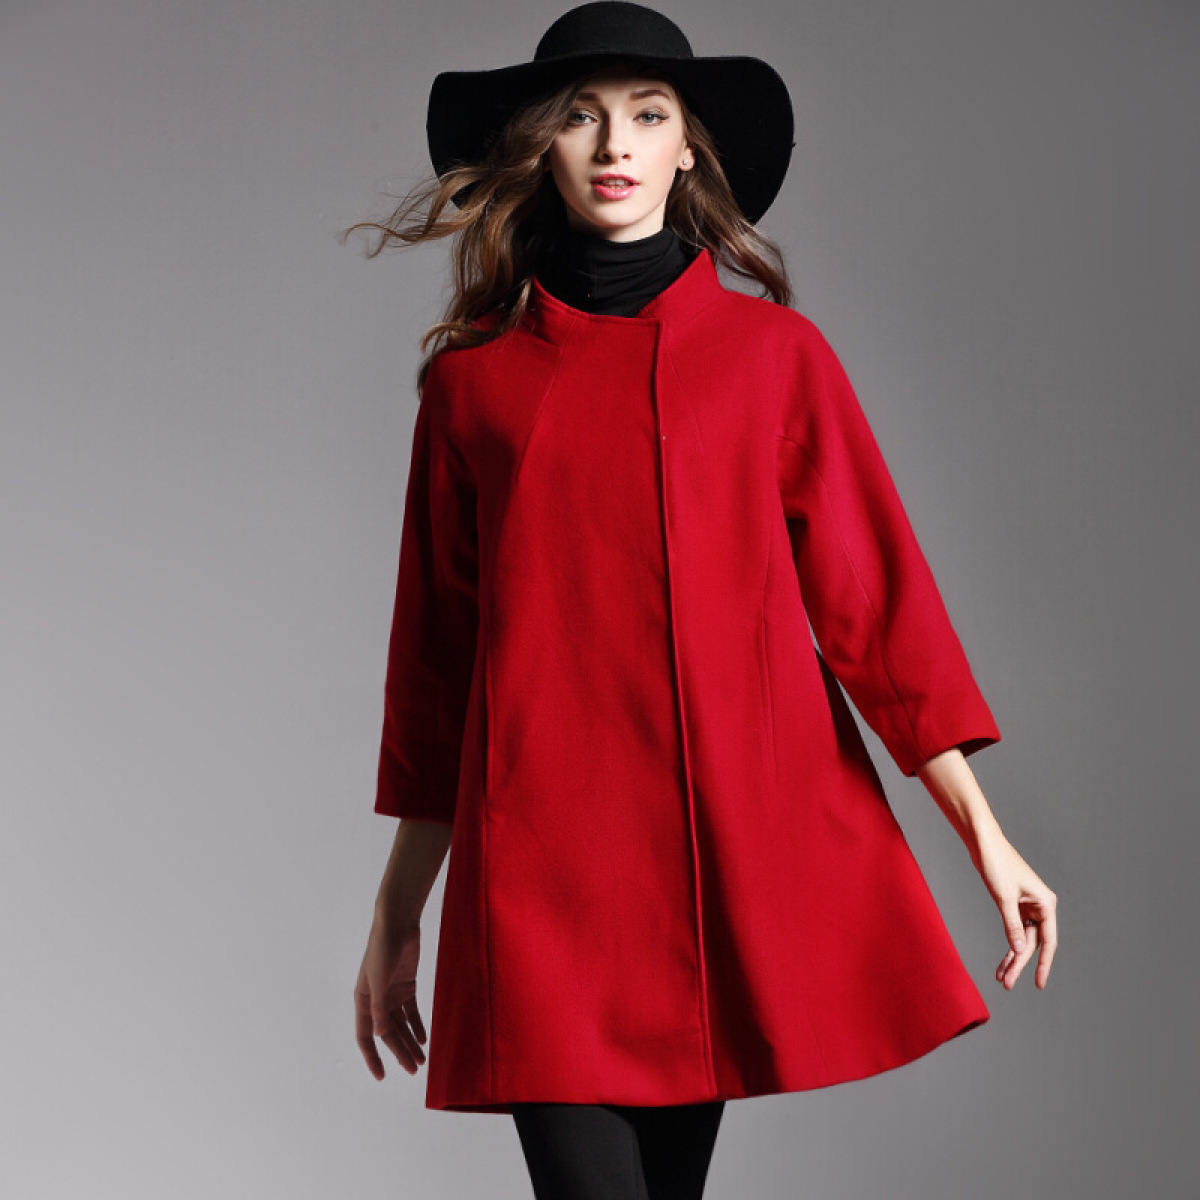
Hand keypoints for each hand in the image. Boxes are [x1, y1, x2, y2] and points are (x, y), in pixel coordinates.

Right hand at [354, 914, 427, 1078]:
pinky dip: (417, 1025)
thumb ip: (380, 1007)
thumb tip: (380, 1035)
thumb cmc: (383, 947)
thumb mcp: (379, 979)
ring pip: (401, 1025)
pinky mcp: (407, 985)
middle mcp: (376, 1000)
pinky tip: (424, 1039)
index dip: (372, 1057)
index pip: (365, 1036)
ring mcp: (392, 993)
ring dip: (410, 1042)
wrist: (398, 922)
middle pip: (388, 1033)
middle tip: (414, 1070)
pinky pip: (412, 1011)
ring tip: (422, 1060)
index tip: (382, 1076)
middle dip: (399, 1053)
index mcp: (363, 1000)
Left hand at [973, 827, 1057, 989]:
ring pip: (1022, 939)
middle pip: (1033, 943)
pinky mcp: (1014, 903)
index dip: (1043, 964)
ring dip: (1012, 957)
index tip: (1038, 984)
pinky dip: (1007, 944)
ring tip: (1001, 978)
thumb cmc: (996, 863)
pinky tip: (1002, 960)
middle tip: (1006, 984)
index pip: (1048, 941)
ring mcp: (1027, 905)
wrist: (983, 842)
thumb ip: (1012, 925)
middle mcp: (1040, 906)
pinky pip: (1014, 930)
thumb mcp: (1004, 897)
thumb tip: (1019, 950)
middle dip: (1020, 964)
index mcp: (1046, 903)